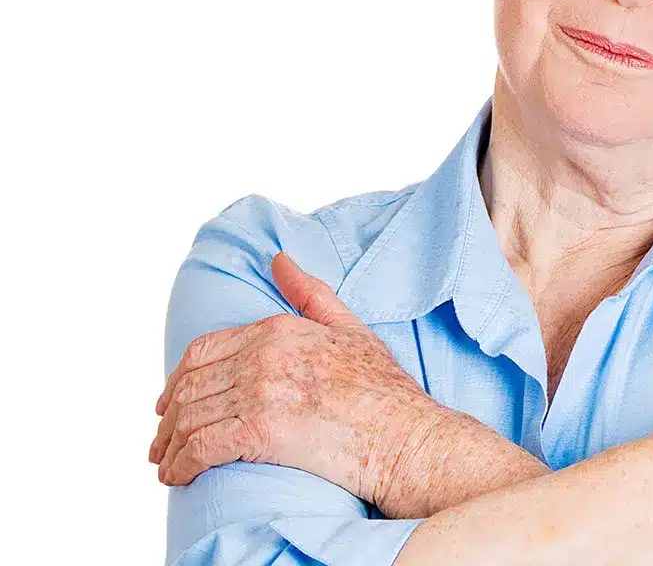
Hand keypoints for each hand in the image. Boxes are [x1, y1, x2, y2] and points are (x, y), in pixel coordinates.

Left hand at [149, 250, 446, 513]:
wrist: (406, 439)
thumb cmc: (386, 392)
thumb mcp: (349, 329)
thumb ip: (310, 294)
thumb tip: (278, 259)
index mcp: (278, 329)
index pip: (202, 351)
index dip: (178, 380)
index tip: (169, 404)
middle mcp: (263, 355)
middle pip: (189, 386)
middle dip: (167, 419)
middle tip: (161, 443)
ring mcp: (260, 392)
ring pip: (189, 418)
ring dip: (170, 446)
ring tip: (167, 464)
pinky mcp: (260, 432)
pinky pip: (200, 448)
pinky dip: (180, 466)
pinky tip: (177, 478)